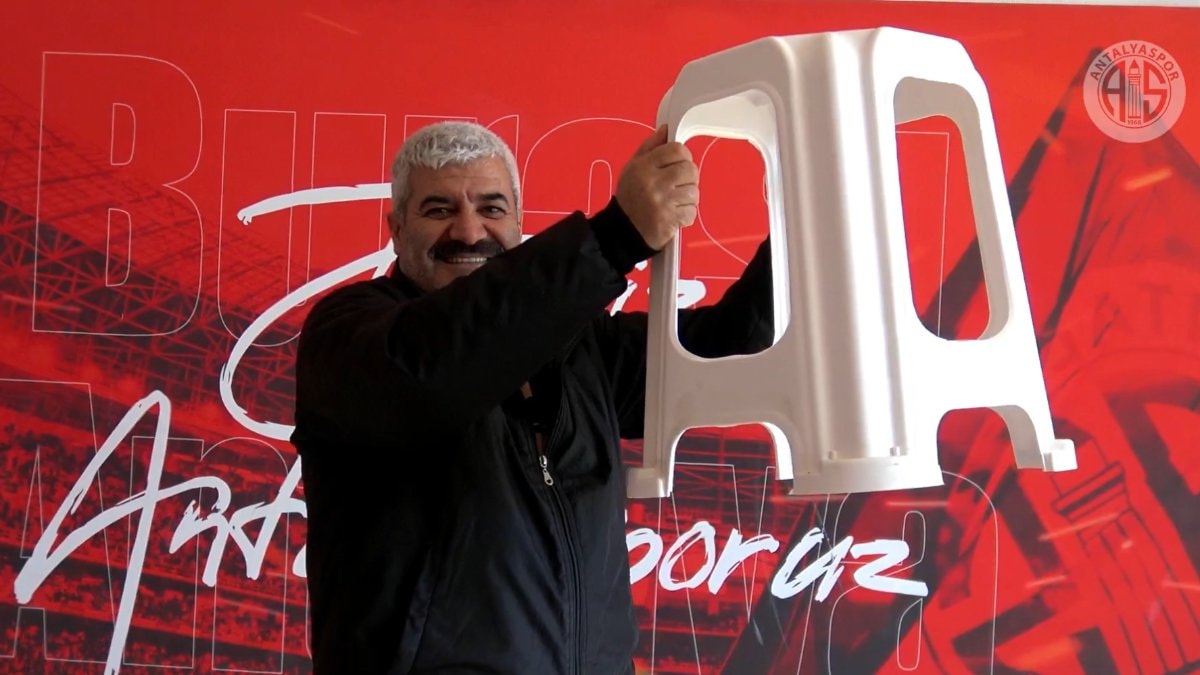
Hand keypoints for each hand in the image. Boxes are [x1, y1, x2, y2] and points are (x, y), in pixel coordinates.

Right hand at [615, 125, 698, 250]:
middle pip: (690, 169)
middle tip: (679, 185)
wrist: (622, 230)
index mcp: (643, 166)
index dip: (683, 156)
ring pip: (694, 191)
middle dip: (689, 177)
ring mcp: (662, 202)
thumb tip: (666, 130)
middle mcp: (653, 182)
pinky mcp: (670, 220)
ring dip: (688, 197)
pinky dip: (686, 214)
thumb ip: (650, 147)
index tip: (680, 164)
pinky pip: (692, 211)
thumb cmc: (630, 197)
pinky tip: (674, 214)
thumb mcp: (632, 167)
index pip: (677, 150)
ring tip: (675, 201)